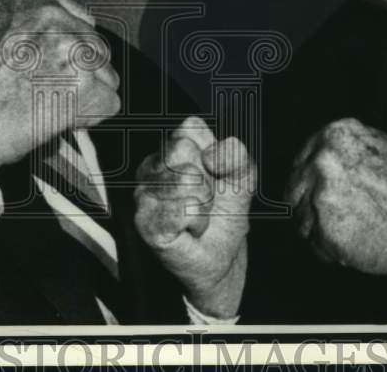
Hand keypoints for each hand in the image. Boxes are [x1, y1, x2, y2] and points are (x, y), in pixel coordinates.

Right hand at [0, 0, 119, 189]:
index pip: (81, 22)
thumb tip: (74, 39)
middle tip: (45, 91)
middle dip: (79, 74)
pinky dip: (89, 117)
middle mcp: (54, 15)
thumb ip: (39, 27)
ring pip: (106, 75)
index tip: (48, 67)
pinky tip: (57, 119)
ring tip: (47, 104)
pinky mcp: (84, 82)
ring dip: (85, 95)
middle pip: (97, 48)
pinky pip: (109, 103)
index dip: (67, 52)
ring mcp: (71, 48)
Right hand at [134, 117, 254, 318]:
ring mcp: (144, 193)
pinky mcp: (145, 221)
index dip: (212, 151)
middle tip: (206, 197)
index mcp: (172, 148)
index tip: (214, 173)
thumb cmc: (226, 212)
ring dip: (204, 203)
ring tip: (199, 214)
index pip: (189, 127)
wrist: (223, 258)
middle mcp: (151, 166)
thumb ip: (236, 155)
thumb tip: (213, 153)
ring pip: (186, 179)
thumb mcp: (242, 177)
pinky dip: (198, 221)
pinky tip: (190, 228)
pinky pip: (183, 209)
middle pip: (183, 149)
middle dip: (207, 177)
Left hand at [286, 117, 386, 283]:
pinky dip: (327, 249)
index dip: (307, 177)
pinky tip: (351, 245)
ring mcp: (322, 196)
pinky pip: (314, 244)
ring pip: (300, 217)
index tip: (310, 188)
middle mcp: (323, 162)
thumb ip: (348, 150)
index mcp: (336, 136)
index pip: (302, 157)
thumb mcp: (384, 147)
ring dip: (316, 228)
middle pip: (294, 187)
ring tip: (347, 231)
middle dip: (307, 203)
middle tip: (328, 215)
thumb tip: (331, 156)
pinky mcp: (326, 230)